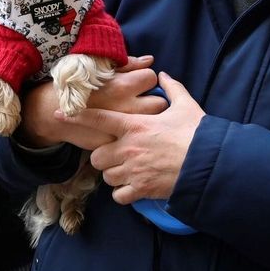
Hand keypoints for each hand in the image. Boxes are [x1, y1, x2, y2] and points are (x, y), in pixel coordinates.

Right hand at [16, 55, 165, 149]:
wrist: (51, 112)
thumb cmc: (76, 85)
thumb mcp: (98, 67)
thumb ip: (128, 64)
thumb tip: (150, 61)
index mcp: (121, 85)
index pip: (151, 77)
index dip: (145, 79)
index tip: (139, 83)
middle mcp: (126, 106)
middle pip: (159, 102)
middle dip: (154, 99)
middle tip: (144, 101)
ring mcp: (122, 127)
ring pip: (153, 122)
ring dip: (150, 118)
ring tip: (139, 114)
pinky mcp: (116, 142)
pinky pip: (135, 138)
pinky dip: (134, 133)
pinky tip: (126, 128)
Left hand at [60, 70, 202, 205]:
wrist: (210, 164)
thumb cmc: (197, 134)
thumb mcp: (185, 106)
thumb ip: (172, 88)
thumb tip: (164, 75)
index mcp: (135, 126)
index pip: (98, 118)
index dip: (77, 116)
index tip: (60, 114)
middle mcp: (128, 148)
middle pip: (97, 156)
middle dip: (104, 157)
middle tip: (117, 155)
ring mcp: (133, 171)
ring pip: (107, 176)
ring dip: (113, 174)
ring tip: (127, 171)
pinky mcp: (141, 190)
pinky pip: (119, 195)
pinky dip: (123, 193)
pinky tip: (133, 187)